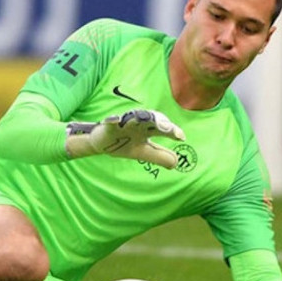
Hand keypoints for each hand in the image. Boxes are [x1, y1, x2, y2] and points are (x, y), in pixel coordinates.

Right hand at [65, 109, 184, 168]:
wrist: (100, 143)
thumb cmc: (124, 143)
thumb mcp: (143, 153)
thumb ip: (159, 157)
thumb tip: (176, 163)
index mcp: (147, 130)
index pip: (162, 129)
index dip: (172, 132)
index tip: (181, 137)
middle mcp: (138, 124)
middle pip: (151, 120)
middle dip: (160, 122)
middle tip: (168, 127)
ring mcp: (123, 123)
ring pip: (133, 117)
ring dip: (141, 117)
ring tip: (150, 119)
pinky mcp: (108, 126)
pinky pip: (110, 121)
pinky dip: (113, 120)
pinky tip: (116, 120)